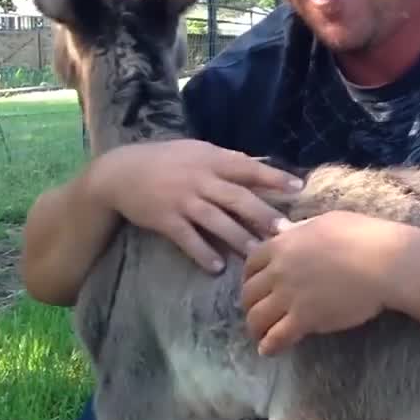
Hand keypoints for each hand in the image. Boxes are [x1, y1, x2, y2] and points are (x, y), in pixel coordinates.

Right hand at [92, 140, 303, 273]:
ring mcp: (182, 200)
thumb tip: (261, 168)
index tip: (299, 187)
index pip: (248, 168)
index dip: (274, 177)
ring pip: (216, 221)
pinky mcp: (165, 220)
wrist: (120, 172)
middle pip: (237, 198)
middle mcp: (199, 179)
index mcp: (210, 159)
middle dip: (262, 214)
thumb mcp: (196, 152)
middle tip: (285, 231)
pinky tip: (217, 267)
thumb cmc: (165, 161)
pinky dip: (203, 253)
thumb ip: (226, 161)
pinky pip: (187, 239)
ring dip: (238, 238)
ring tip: (257, 253)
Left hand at [241, 211, 402, 355]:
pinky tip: (269, 351)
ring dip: (255, 328)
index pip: (251, 263)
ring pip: (257, 317)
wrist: (385, 263)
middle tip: (257, 313)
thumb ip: (300, 229)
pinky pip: (276, 337)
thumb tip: (282, 229)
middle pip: (249, 292)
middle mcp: (279, 270)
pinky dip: (269, 346)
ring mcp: (289, 296)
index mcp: (283, 244)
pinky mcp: (304, 319)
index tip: (255, 286)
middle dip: (249, 305)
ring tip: (260, 336)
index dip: (249, 277)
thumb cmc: (364, 237)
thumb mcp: (326, 222)